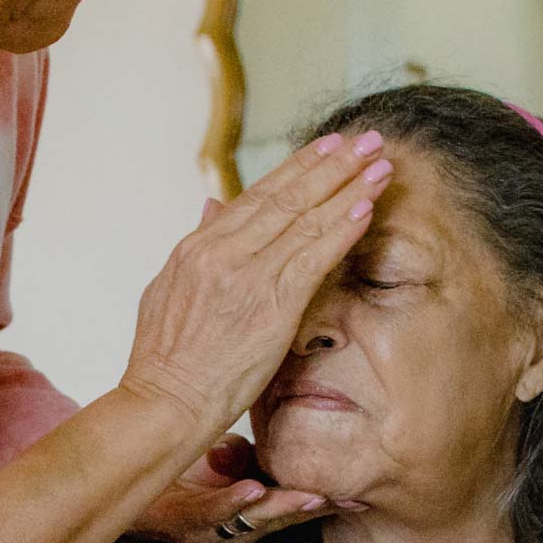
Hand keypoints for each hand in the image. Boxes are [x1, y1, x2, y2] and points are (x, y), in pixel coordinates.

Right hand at [119, 130, 393, 430]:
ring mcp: (247, 275)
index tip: (327, 147)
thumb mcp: (167, 288)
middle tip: (366, 139)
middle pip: (286, 196)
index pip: (256, 196)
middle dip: (331, 164)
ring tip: (379, 164)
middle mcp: (222, 251)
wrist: (163, 403)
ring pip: (305, 218)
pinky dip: (342, 228)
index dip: (297, 168)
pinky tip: (366, 207)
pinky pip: (314, 256)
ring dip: (347, 187)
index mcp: (197, 246)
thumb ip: (197, 244)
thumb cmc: (165, 359)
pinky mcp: (271, 305)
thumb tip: (213, 205)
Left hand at [130, 434, 333, 542]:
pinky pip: (214, 512)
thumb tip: (267, 443)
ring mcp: (215, 530)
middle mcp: (239, 532)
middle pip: (285, 518)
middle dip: (317, 509)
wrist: (127, 493)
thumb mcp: (226, 463)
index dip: (328, 502)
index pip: (296, 508)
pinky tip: (252, 490)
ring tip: (312, 498)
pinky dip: (235, 501)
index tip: (363, 497)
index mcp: (252, 517)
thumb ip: (249, 457)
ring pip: (256, 519)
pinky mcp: (188, 522)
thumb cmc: (181, 481)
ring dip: (285, 507)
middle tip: (349, 499)